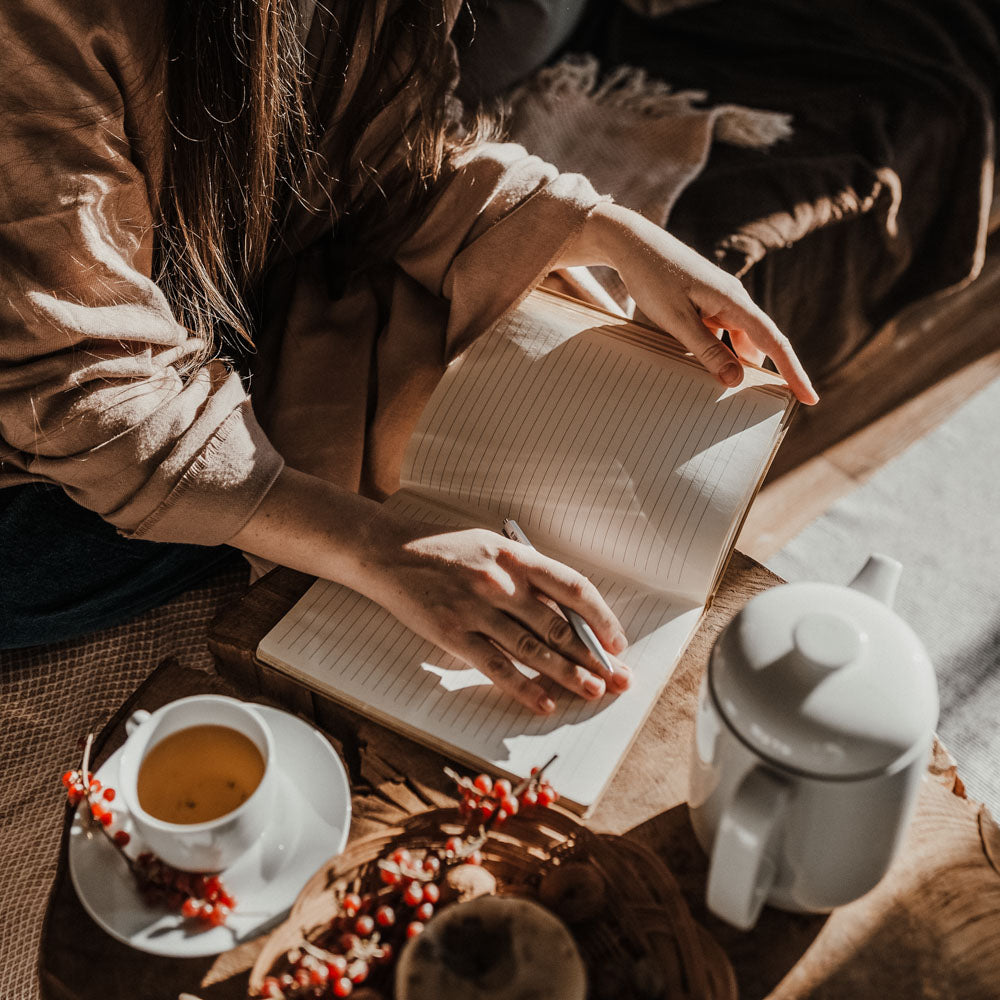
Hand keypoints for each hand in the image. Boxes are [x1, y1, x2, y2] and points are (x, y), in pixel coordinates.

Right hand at [358, 517, 631, 713]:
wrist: (389, 552)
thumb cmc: (447, 549)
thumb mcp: (493, 546)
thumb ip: (528, 575)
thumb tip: (567, 613)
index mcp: (517, 556)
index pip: (574, 589)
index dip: (601, 618)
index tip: (616, 642)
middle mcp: (501, 582)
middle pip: (559, 626)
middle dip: (594, 656)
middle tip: (617, 679)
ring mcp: (476, 610)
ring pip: (533, 650)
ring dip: (567, 675)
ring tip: (592, 692)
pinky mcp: (453, 634)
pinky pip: (495, 667)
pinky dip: (523, 688)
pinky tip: (544, 703)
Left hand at [561, 203, 818, 404]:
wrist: (632, 244)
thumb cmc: (652, 279)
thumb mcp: (676, 320)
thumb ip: (706, 350)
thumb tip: (736, 380)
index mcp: (733, 302)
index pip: (774, 343)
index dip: (794, 372)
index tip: (810, 397)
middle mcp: (733, 300)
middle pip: (761, 344)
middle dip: (771, 374)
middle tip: (775, 404)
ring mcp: (719, 301)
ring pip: (739, 340)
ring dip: (740, 365)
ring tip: (738, 396)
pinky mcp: (705, 303)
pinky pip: (721, 334)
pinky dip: (720, 354)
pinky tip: (710, 370)